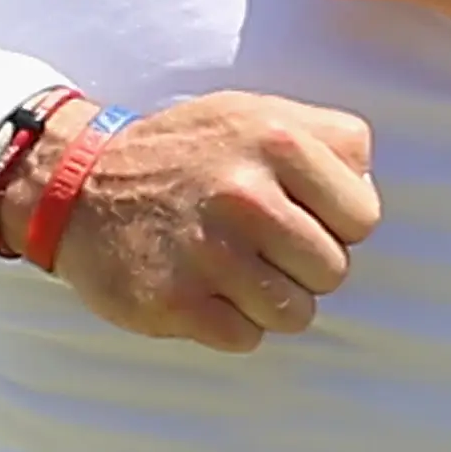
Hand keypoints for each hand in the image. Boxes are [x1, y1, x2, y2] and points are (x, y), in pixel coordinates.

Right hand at [1, 91, 378, 353]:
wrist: (81, 185)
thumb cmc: (187, 152)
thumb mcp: (258, 112)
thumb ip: (328, 138)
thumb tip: (369, 186)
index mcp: (277, 140)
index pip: (365, 216)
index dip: (339, 222)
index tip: (303, 214)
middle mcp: (246, 193)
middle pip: (334, 271)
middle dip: (305, 265)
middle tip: (264, 245)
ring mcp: (211, 251)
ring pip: (296, 313)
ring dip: (271, 300)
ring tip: (235, 268)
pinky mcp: (177, 302)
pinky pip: (247, 338)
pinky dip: (231, 323)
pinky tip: (204, 289)